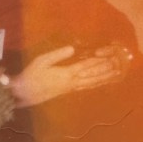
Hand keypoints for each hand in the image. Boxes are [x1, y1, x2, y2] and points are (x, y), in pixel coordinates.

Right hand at [11, 44, 131, 107]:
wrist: (24, 93)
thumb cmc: (31, 75)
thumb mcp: (41, 61)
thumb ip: (57, 55)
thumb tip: (72, 48)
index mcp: (66, 73)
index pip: (86, 66)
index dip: (98, 61)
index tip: (109, 57)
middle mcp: (71, 82)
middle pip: (92, 76)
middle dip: (105, 70)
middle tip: (118, 65)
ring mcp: (70, 88)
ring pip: (91, 83)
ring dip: (103, 78)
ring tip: (115, 74)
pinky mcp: (67, 91)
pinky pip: (85, 87)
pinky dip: (95, 84)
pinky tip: (100, 82)